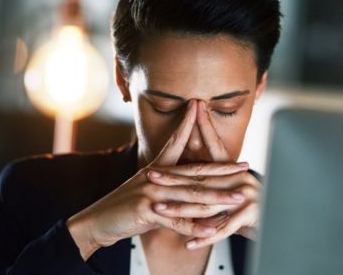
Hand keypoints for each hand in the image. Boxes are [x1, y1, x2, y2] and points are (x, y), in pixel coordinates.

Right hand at [66, 100, 249, 259]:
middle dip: (223, 170)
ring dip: (218, 198)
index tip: (203, 112)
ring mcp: (151, 192)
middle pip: (195, 172)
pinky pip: (177, 221)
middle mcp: (155, 176)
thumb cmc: (122, 207)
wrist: (97, 221)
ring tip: (238, 198)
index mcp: (156, 168)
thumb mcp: (146, 191)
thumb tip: (186, 188)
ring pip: (192, 195)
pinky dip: (196, 227)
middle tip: (245, 166)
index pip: (177, 143)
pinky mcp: (147, 210)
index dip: (191, 127)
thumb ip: (167, 187)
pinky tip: (213, 229)